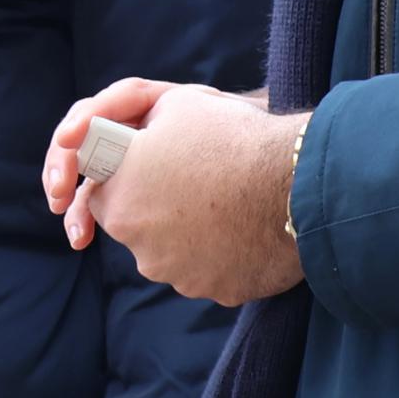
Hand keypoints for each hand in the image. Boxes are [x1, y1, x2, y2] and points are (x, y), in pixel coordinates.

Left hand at [46, 80, 311, 306]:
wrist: (296, 179)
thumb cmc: (233, 137)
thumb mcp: (174, 106)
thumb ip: (137, 129)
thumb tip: (133, 139)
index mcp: (119, 200)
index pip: (102, 194)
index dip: (128, 179)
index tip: (155, 169)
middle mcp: (139, 246)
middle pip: (139, 227)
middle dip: (160, 207)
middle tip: (198, 183)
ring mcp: (177, 274)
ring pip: (175, 252)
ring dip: (193, 233)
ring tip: (230, 204)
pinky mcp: (216, 291)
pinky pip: (213, 271)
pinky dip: (224, 254)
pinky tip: (248, 228)